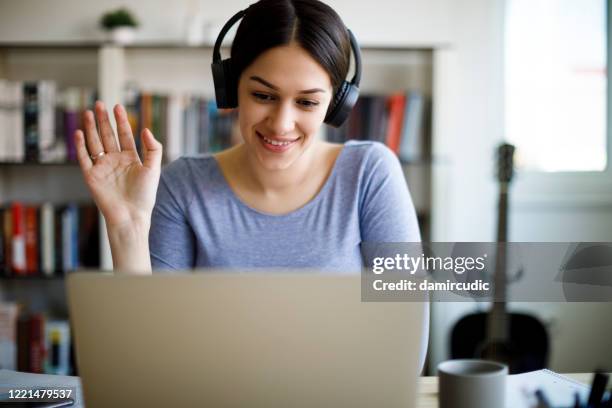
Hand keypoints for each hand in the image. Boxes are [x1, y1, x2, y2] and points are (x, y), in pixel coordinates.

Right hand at [74, 101, 162, 231]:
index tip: (118, 107)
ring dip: (91, 128)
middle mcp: (115, 161)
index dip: (121, 121)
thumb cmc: (145, 195)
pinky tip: (79, 132)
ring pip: (95, 143)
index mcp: (130, 158)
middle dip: (103, 120)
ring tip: (88, 112)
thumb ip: (153, 148)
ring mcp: (102, 168)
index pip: (124, 135)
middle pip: (108, 136)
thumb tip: (146, 129)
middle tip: (100, 104)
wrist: (131, 215)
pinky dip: (80, 145)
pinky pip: (84, 158)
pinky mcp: (91, 176)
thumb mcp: (153, 169)